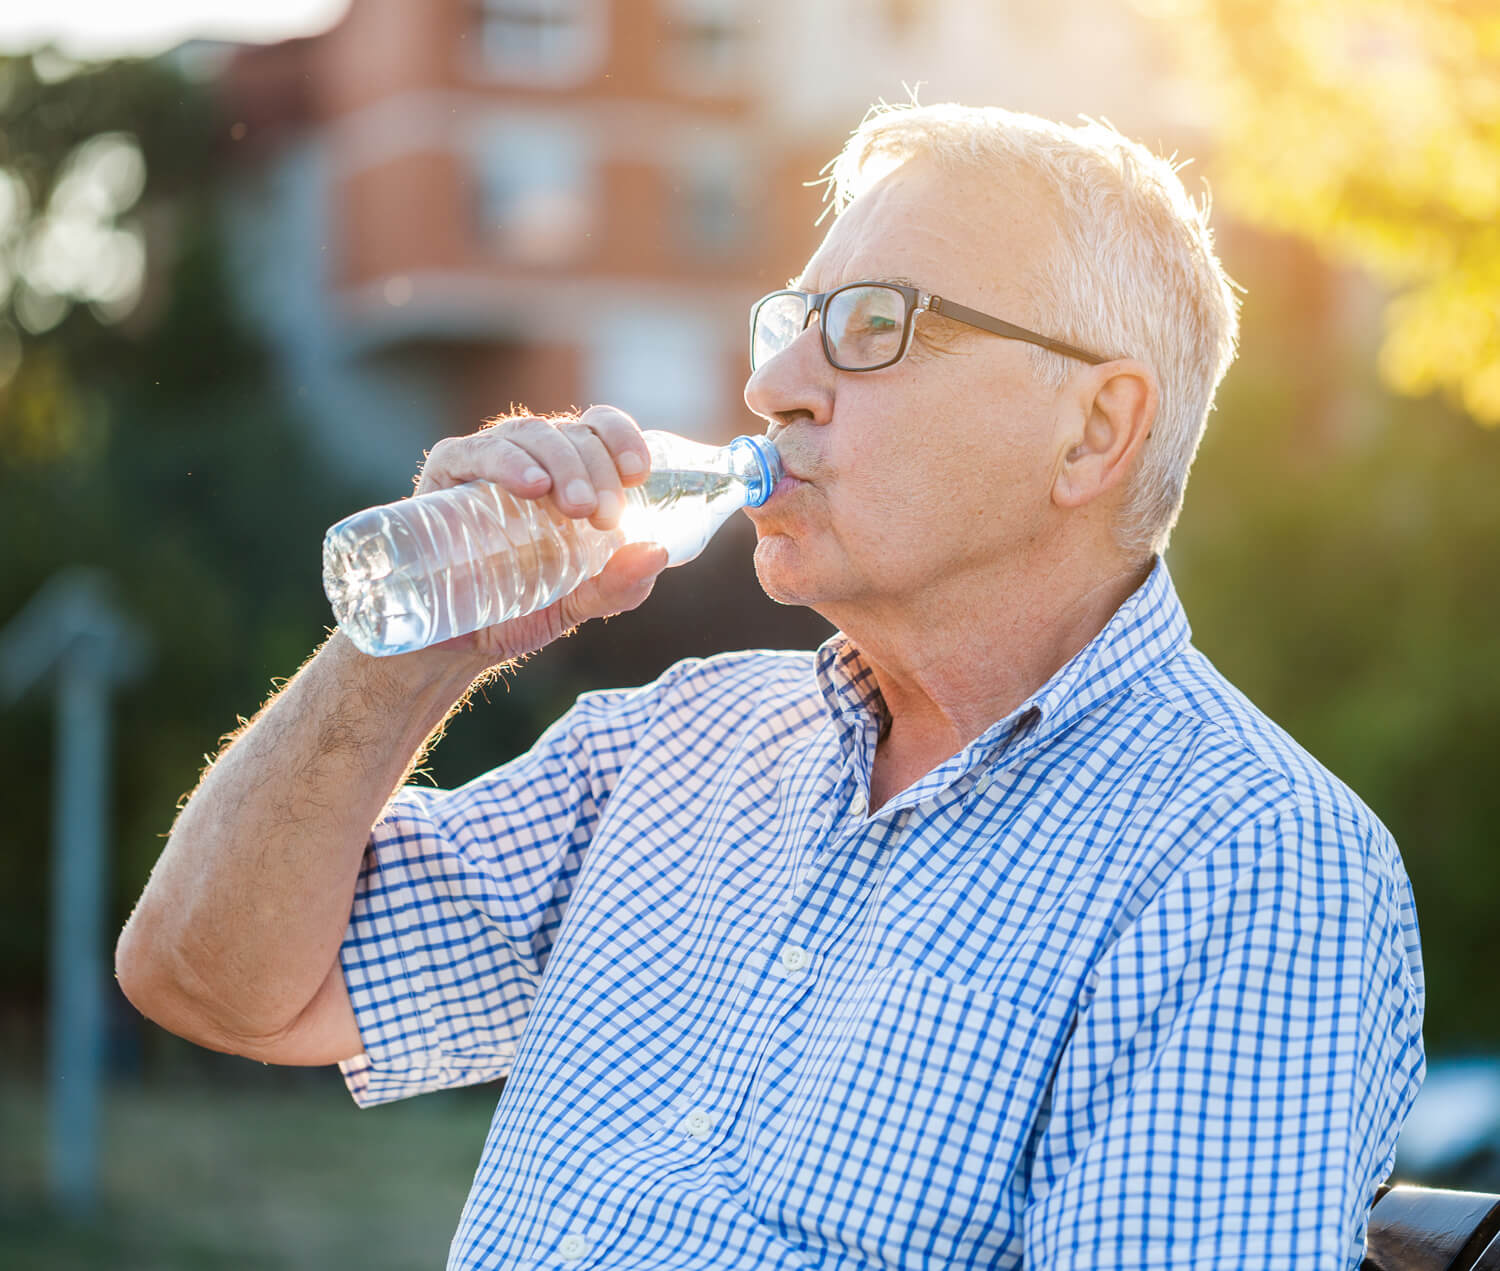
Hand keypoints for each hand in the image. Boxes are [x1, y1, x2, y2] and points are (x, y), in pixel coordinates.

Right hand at [403, 405, 667, 667]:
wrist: (449, 646)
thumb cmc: (515, 612)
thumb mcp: (577, 603)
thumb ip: (619, 586)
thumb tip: (658, 551)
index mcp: (567, 473)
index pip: (599, 429)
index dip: (623, 438)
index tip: (640, 473)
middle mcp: (530, 457)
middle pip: (572, 433)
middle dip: (597, 469)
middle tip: (605, 516)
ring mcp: (486, 461)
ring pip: (532, 435)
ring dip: (562, 463)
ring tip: (578, 507)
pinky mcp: (446, 475)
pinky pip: (476, 452)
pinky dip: (507, 461)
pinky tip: (531, 484)